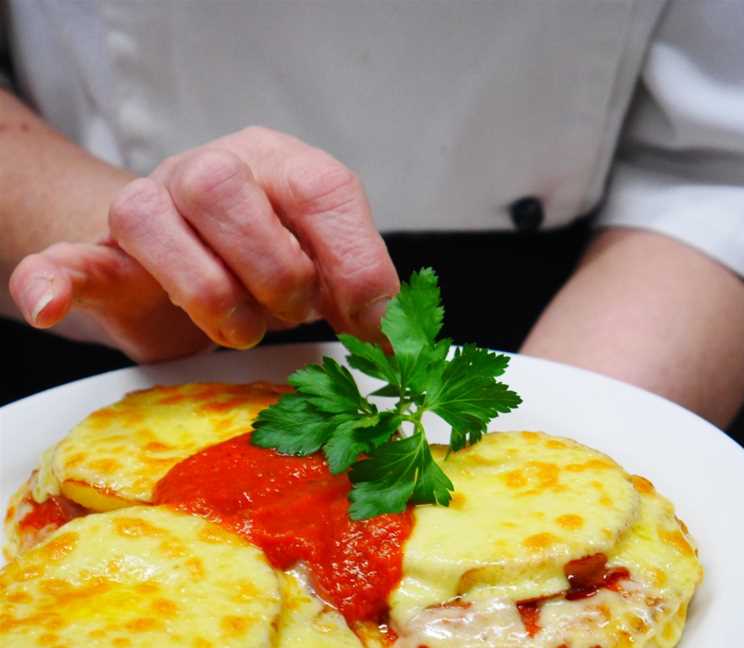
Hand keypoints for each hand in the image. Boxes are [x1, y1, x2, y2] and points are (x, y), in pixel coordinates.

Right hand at [9, 127, 398, 361]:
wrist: (187, 262)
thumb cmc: (265, 267)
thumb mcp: (324, 270)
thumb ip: (356, 294)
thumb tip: (394, 344)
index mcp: (280, 163)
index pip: (321, 189)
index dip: (353, 264)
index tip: (367, 323)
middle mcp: (210, 169)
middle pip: (226, 192)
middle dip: (275, 275)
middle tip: (291, 313)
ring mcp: (149, 207)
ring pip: (154, 225)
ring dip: (211, 298)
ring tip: (239, 326)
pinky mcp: (100, 256)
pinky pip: (65, 260)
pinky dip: (55, 281)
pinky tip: (54, 302)